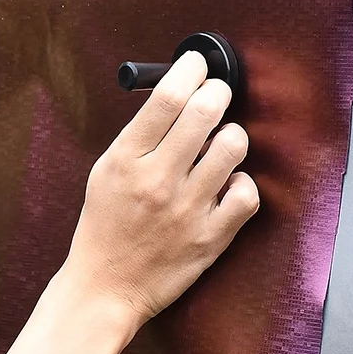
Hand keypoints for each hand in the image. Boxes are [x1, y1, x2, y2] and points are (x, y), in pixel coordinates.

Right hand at [3, 52, 258, 353]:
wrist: (105, 287)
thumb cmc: (105, 228)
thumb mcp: (106, 173)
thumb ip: (139, 137)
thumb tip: (176, 98)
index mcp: (126, 161)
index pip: (166, 97)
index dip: (189, 71)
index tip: (197, 66)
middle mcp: (157, 181)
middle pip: (204, 112)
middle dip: (217, 93)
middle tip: (216, 96)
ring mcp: (187, 210)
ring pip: (232, 146)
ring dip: (230, 137)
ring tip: (221, 145)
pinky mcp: (211, 237)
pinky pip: (247, 193)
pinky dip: (242, 183)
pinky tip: (227, 185)